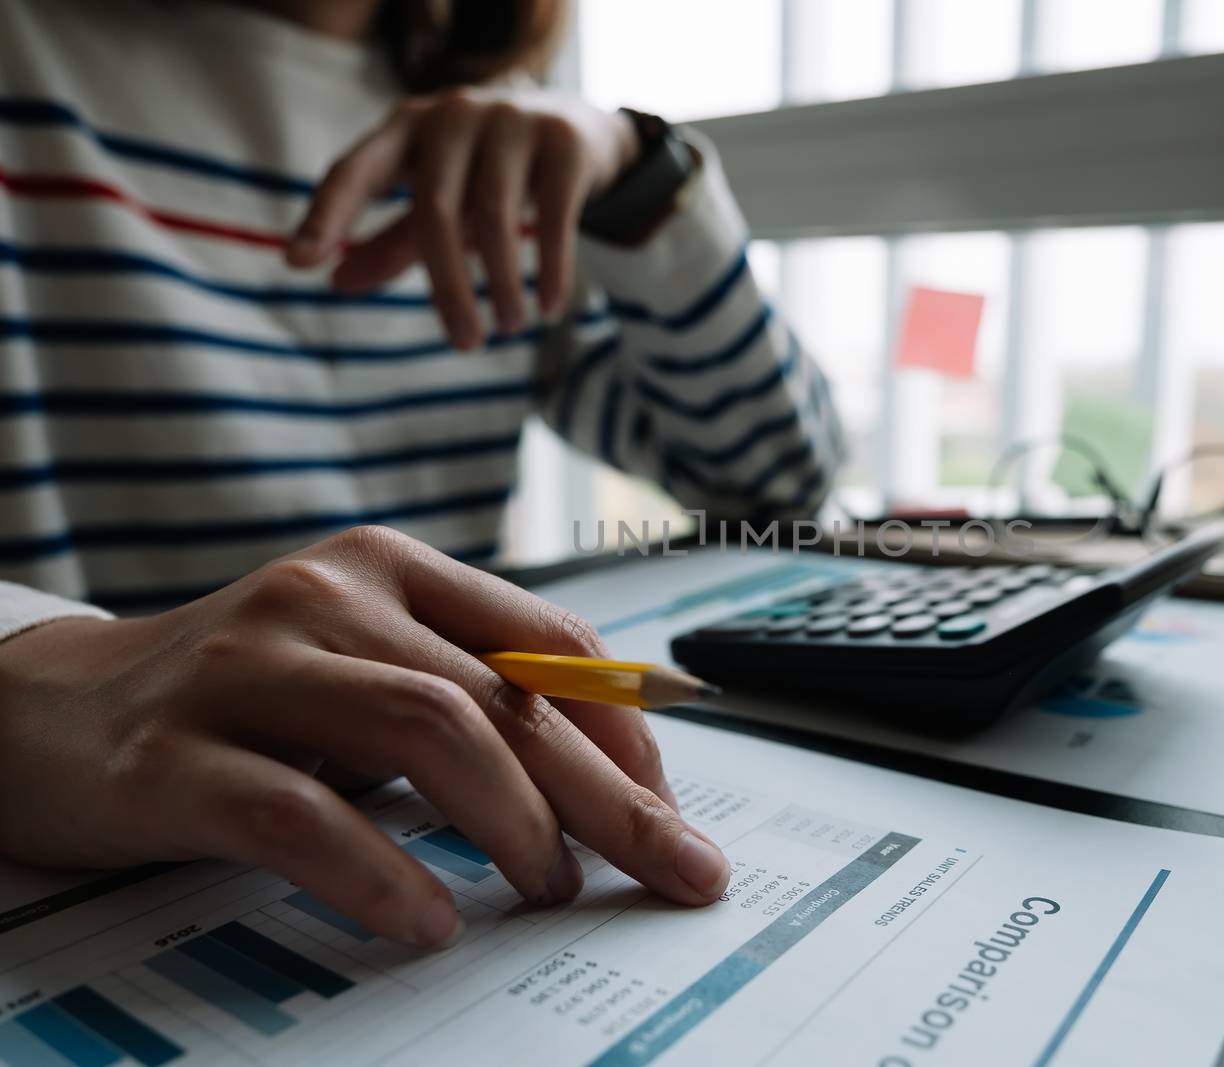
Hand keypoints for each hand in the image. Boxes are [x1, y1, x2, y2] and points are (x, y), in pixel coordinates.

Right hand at [0, 527, 728, 948]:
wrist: (45, 710)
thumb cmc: (237, 698)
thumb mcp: (363, 668)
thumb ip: (466, 692)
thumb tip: (610, 775)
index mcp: (389, 569)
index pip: (546, 637)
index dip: (624, 726)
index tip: (668, 803)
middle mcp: (327, 596)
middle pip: (506, 694)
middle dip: (611, 792)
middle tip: (677, 867)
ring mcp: (248, 668)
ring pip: (427, 729)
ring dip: (515, 821)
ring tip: (553, 887)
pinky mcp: (175, 754)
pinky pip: (304, 814)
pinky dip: (383, 873)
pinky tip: (429, 923)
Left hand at [285, 89, 641, 348]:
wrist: (578, 129)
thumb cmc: (489, 172)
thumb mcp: (439, 199)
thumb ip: (393, 239)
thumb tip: (335, 283)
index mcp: (406, 127)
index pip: (354, 170)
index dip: (325, 215)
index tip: (297, 263)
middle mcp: (452, 115)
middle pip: (435, 210)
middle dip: (449, 286)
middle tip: (466, 344)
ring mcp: (510, 120)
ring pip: (495, 216)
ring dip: (501, 284)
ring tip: (509, 326)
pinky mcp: (562, 138)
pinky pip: (553, 215)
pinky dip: (550, 267)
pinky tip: (548, 305)